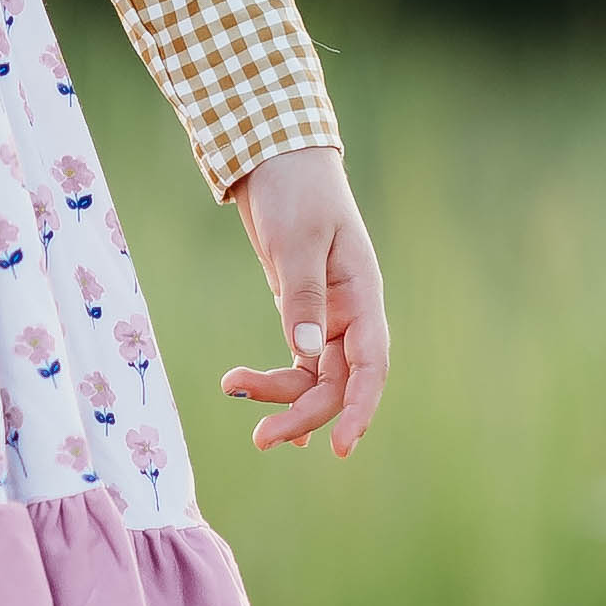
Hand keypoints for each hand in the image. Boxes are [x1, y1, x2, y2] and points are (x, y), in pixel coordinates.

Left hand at [222, 144, 388, 456]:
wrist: (276, 158)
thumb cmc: (295, 192)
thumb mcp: (297, 241)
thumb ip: (303, 298)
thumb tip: (307, 353)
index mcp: (362, 296)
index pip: (371, 367)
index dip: (359, 409)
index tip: (341, 446)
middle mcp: (350, 314)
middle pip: (338, 383)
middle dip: (304, 414)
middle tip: (261, 438)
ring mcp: (327, 316)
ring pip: (314, 377)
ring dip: (282, 397)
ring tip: (234, 388)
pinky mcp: (301, 313)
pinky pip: (298, 363)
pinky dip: (279, 382)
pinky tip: (252, 394)